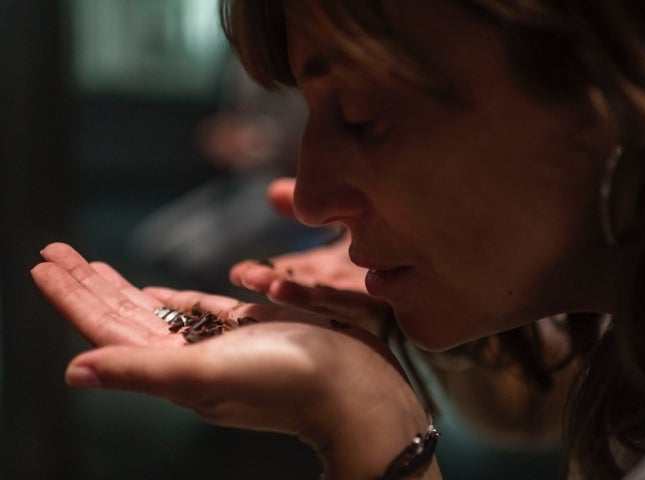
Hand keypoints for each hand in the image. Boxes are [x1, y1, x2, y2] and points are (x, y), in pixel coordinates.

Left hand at [31, 243, 435, 478]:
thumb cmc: (292, 382)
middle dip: (89, 283)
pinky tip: (156, 293)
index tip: (43, 263)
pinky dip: (172, 301)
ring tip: (92, 266)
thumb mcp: (211, 375)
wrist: (359, 393)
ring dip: (122, 288)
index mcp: (173, 368)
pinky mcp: (252, 332)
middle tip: (55, 250)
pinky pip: (200, 313)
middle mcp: (190, 358)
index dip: (73, 296)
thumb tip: (73, 372)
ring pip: (157, 312)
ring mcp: (220, 345)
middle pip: (125, 316)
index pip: (107, 327)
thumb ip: (142, 371)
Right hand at [230, 178, 391, 331]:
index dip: (264, 273)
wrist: (424, 247)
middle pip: (302, 290)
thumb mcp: (339, 214)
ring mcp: (364, 295)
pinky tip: (371, 283)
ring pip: (332, 300)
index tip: (238, 272)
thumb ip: (306, 206)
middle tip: (249, 278)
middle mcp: (339, 286)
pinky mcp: (393, 298)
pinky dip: (373, 292)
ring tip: (277, 288)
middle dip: (274, 286)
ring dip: (303, 296)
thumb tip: (273, 192)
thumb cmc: (378, 229)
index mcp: (322, 270)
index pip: (288, 274)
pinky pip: (380, 298)